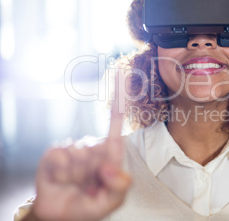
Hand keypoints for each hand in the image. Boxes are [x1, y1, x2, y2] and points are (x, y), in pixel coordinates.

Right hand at [27, 71, 130, 220]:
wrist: (60, 217)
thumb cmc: (90, 206)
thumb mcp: (113, 201)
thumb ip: (119, 186)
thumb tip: (107, 165)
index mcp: (110, 154)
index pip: (116, 124)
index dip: (119, 100)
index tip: (121, 74)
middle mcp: (92, 147)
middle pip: (97, 148)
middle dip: (93, 173)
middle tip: (88, 185)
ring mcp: (73, 149)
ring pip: (78, 155)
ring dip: (76, 176)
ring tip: (75, 183)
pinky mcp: (54, 154)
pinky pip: (60, 158)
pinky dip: (60, 174)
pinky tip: (60, 180)